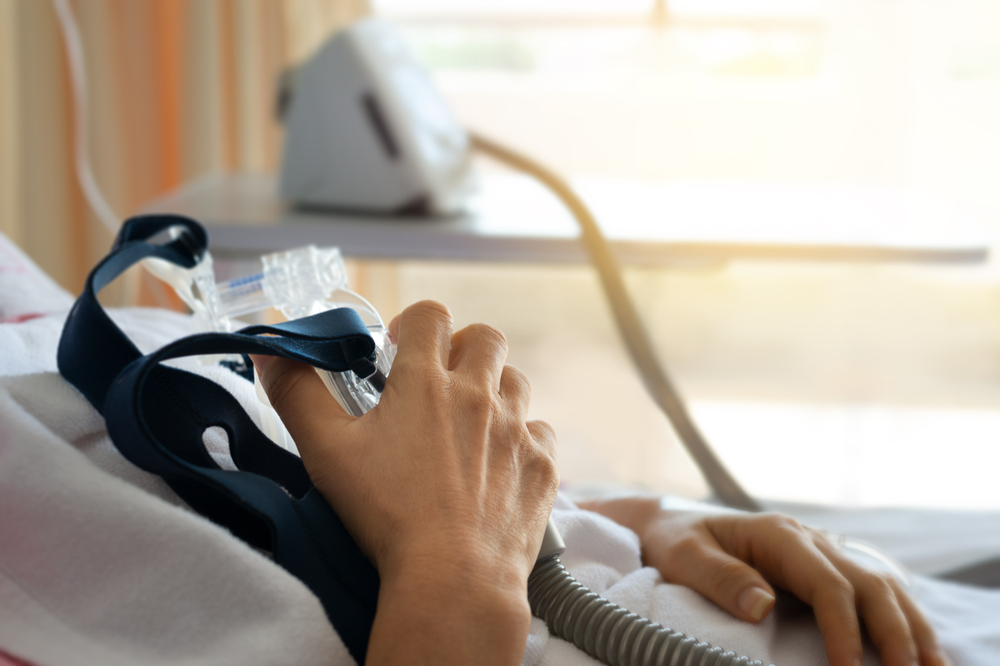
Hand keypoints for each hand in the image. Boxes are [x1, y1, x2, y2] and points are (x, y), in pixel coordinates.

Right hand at [252, 301, 558, 664]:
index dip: (413, 324)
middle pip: (485, 337)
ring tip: (468, 421)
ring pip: (516, 382)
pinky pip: (539, 433)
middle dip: (461, 348)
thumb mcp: (327, 452)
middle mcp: (480, 396)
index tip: (398, 351)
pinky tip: (498, 462)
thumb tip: (271, 353)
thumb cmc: (388, 515)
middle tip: (437, 381)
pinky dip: (521, 439)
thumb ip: (297, 395)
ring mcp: (517, 430)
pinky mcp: (541, 466)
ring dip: (494, 389)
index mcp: (427, 382)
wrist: (454, 579)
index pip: (431, 315)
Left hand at [580, 497, 947, 665]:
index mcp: (778, 535)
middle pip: (867, 584)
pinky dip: (899, 617)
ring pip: (880, 585)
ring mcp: (820, 552)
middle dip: (894, 631)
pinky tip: (918, 646)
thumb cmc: (675, 541)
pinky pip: (871, 590)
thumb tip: (764, 604)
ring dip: (910, 626)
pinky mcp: (822, 568)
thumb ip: (720, 577)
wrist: (670, 524)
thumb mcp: (684, 556)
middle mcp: (808, 540)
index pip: (828, 582)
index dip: (844, 627)